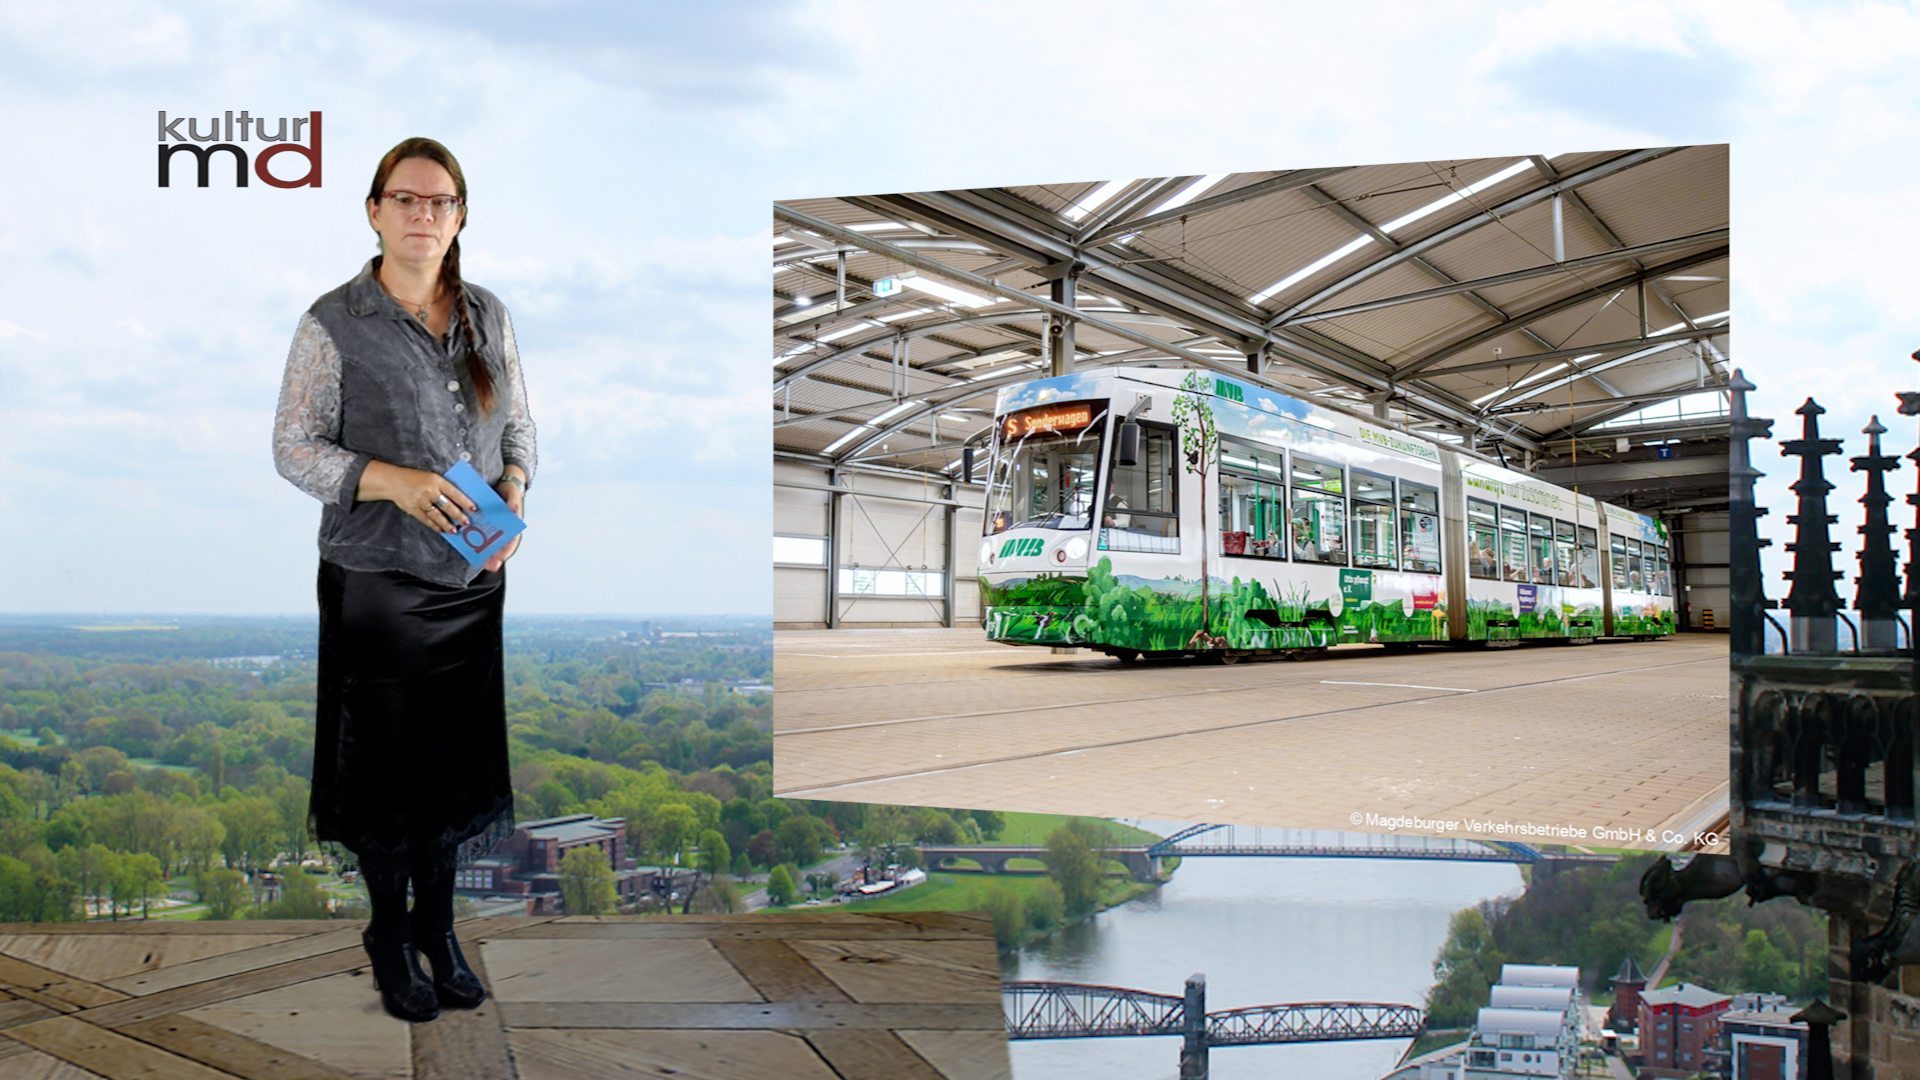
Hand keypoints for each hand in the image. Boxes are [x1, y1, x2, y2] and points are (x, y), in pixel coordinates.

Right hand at [357, 460, 476, 533]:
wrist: (393, 481)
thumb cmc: (415, 478)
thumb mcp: (431, 477)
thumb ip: (443, 487)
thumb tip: (458, 500)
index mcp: (436, 481)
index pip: (454, 492)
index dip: (465, 501)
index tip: (473, 508)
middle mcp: (429, 491)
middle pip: (447, 506)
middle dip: (458, 515)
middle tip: (466, 522)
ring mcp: (420, 501)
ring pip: (437, 515)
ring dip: (447, 524)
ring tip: (454, 530)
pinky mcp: (412, 509)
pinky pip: (426, 519)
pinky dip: (434, 526)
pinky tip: (441, 530)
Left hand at [484, 469, 527, 571]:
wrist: (503, 482)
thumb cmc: (511, 492)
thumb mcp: (513, 495)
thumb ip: (513, 502)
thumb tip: (513, 509)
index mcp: (513, 524)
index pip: (511, 540)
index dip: (506, 551)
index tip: (500, 559)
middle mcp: (504, 528)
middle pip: (500, 545)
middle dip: (494, 556)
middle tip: (489, 566)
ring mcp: (494, 526)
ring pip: (490, 541)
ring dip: (485, 551)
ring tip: (479, 561)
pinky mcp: (485, 523)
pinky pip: (481, 533)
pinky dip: (475, 539)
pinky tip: (468, 545)